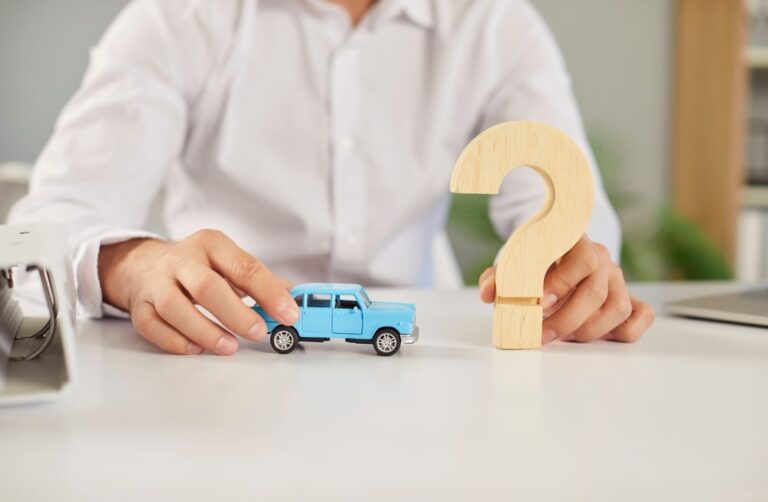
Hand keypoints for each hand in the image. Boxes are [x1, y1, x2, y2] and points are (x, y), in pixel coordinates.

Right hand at [98, 229, 297, 354]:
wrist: (142, 264)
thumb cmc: (195, 267)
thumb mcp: (227, 262)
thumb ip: (258, 281)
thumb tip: (292, 297)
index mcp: (211, 245)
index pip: (245, 267)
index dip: (269, 292)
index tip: (288, 313)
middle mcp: (182, 260)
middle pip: (208, 286)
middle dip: (236, 312)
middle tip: (258, 332)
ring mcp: (157, 283)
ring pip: (176, 307)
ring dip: (206, 331)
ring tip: (229, 347)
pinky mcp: (139, 306)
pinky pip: (154, 326)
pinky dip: (176, 341)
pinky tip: (197, 349)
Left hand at [478, 236, 654, 343]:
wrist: (558, 256)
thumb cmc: (536, 261)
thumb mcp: (515, 263)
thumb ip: (498, 277)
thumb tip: (488, 294)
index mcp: (575, 243)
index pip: (581, 259)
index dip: (562, 283)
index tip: (539, 302)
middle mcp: (602, 259)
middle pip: (595, 292)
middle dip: (566, 320)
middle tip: (541, 334)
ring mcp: (618, 280)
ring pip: (617, 309)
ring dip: (587, 330)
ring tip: (562, 337)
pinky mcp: (630, 299)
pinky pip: (640, 317)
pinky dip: (623, 332)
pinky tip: (595, 336)